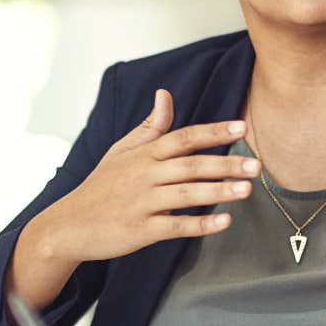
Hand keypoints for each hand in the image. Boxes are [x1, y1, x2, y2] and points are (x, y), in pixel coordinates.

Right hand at [24, 89, 259, 261]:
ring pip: (186, 194)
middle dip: (225, 164)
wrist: (69, 225)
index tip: (241, 127)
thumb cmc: (100, 187)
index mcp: (144, 154)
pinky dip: (200, 224)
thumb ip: (149, 126)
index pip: (184, 137)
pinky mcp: (141, 230)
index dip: (213, 132)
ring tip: (246, 189)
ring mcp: (143, 203)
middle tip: (257, 164)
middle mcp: (145, 175)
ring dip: (218, 191)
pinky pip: (175, 226)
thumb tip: (165, 95)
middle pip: (190, 165)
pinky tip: (224, 221)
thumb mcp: (121, 151)